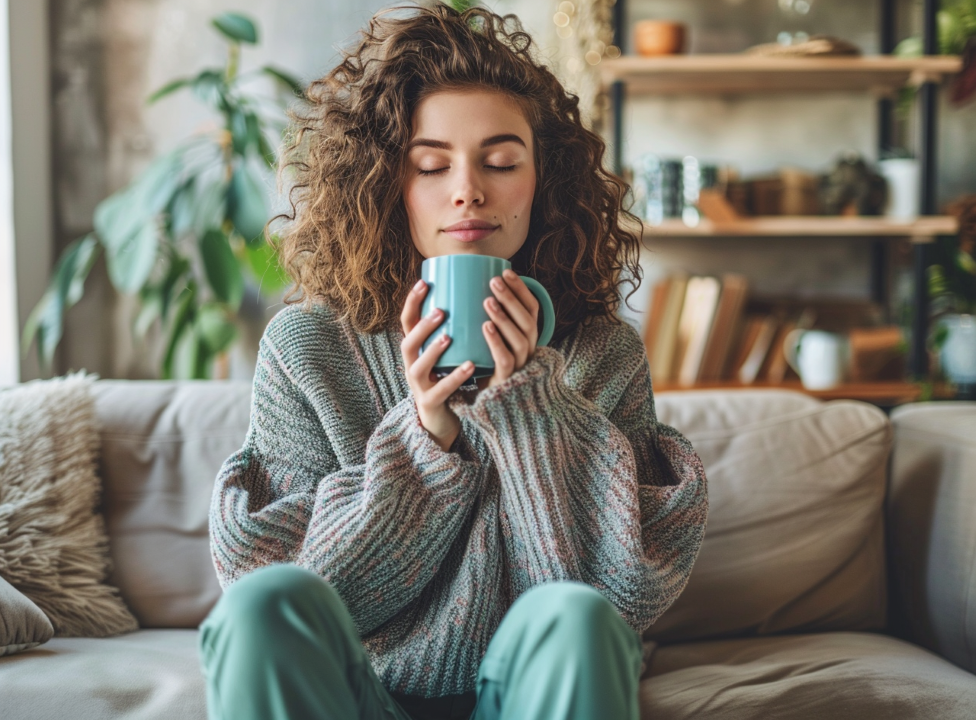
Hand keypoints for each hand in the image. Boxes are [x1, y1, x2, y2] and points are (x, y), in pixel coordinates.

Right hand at [400, 279, 474, 451]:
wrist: (439, 421)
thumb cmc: (445, 380)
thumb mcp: (443, 354)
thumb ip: (450, 331)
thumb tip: (469, 297)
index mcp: (415, 351)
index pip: (406, 323)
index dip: (411, 303)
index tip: (424, 282)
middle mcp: (411, 366)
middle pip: (408, 343)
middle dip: (422, 326)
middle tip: (441, 311)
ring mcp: (419, 386)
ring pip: (418, 367)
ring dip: (433, 350)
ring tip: (449, 337)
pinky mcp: (431, 403)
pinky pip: (441, 389)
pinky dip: (455, 376)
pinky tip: (470, 365)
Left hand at [479, 268, 540, 390]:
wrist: (486, 402)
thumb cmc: (485, 363)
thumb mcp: (490, 339)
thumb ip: (486, 317)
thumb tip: (467, 285)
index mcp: (527, 336)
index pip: (532, 308)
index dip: (522, 289)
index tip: (507, 270)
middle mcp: (529, 349)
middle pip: (528, 320)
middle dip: (512, 298)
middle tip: (494, 281)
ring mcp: (520, 365)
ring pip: (520, 338)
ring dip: (504, 317)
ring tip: (487, 301)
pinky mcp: (506, 380)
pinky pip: (505, 359)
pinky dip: (496, 341)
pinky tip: (485, 327)